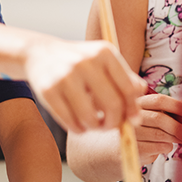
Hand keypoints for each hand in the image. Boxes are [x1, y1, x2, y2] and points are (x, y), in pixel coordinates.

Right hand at [23, 39, 144, 132]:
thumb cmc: (78, 61)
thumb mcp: (102, 60)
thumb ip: (124, 76)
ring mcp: (65, 76)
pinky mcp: (48, 90)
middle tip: (109, 126)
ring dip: (94, 128)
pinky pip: (70, 122)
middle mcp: (85, 62)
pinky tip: (78, 124)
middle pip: (112, 105)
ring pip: (91, 118)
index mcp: (103, 52)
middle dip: (114, 123)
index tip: (132, 121)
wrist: (40, 53)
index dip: (133, 109)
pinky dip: (78, 129)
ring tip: (92, 124)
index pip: (128, 89)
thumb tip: (141, 92)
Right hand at [132, 93, 181, 164]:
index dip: (177, 106)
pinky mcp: (133, 148)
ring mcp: (130, 133)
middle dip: (179, 128)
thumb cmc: (139, 129)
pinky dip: (165, 148)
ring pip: (161, 135)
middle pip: (160, 119)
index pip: (158, 100)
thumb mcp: (153, 114)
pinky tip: (160, 146)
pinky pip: (158, 148)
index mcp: (137, 103)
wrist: (116, 147)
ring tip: (176, 140)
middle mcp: (131, 115)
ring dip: (174, 139)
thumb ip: (170, 108)